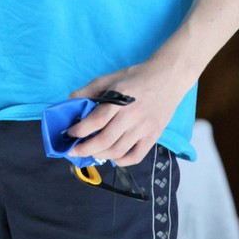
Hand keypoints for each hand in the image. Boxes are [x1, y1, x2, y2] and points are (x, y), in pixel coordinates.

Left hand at [66, 57, 187, 165]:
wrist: (168, 78)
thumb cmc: (137, 76)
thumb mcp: (112, 77)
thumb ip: (91, 89)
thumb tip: (71, 100)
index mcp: (120, 98)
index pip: (96, 120)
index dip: (80, 130)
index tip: (69, 134)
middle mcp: (132, 115)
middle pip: (105, 140)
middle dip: (85, 148)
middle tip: (74, 150)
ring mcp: (144, 128)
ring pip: (118, 150)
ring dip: (100, 155)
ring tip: (91, 152)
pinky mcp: (154, 136)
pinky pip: (136, 156)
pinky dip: (121, 161)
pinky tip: (112, 156)